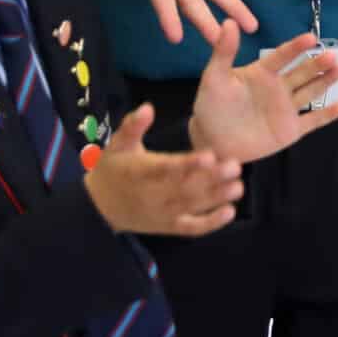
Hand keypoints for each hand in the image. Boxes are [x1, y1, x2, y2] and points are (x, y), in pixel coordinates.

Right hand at [83, 104, 244, 237]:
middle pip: (185, 188)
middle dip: (211, 178)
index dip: (187, 164)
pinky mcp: (168, 226)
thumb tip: (147, 108)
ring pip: (191, 206)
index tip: (209, 156)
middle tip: (235, 166)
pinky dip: (210, 224)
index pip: (166, 168)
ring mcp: (162, 213)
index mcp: (140, 171)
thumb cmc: (113, 170)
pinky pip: (190, 228)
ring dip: (216, 198)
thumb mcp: (117, 144)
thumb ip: (132, 125)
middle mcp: (152, 194)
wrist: (99, 209)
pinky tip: (229, 212)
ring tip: (238, 187)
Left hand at [188, 23, 337, 162]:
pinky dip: (329, 114)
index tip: (310, 38)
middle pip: (302, 72)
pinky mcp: (291, 130)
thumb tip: (228, 22)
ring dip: (326, 80)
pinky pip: (313, 121)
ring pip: (312, 91)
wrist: (211, 142)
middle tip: (333, 55)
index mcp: (262, 73)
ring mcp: (286, 108)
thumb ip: (223, 52)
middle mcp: (278, 87)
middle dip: (317, 64)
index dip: (296, 47)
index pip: (282, 56)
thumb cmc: (211, 107)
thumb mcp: (214, 78)